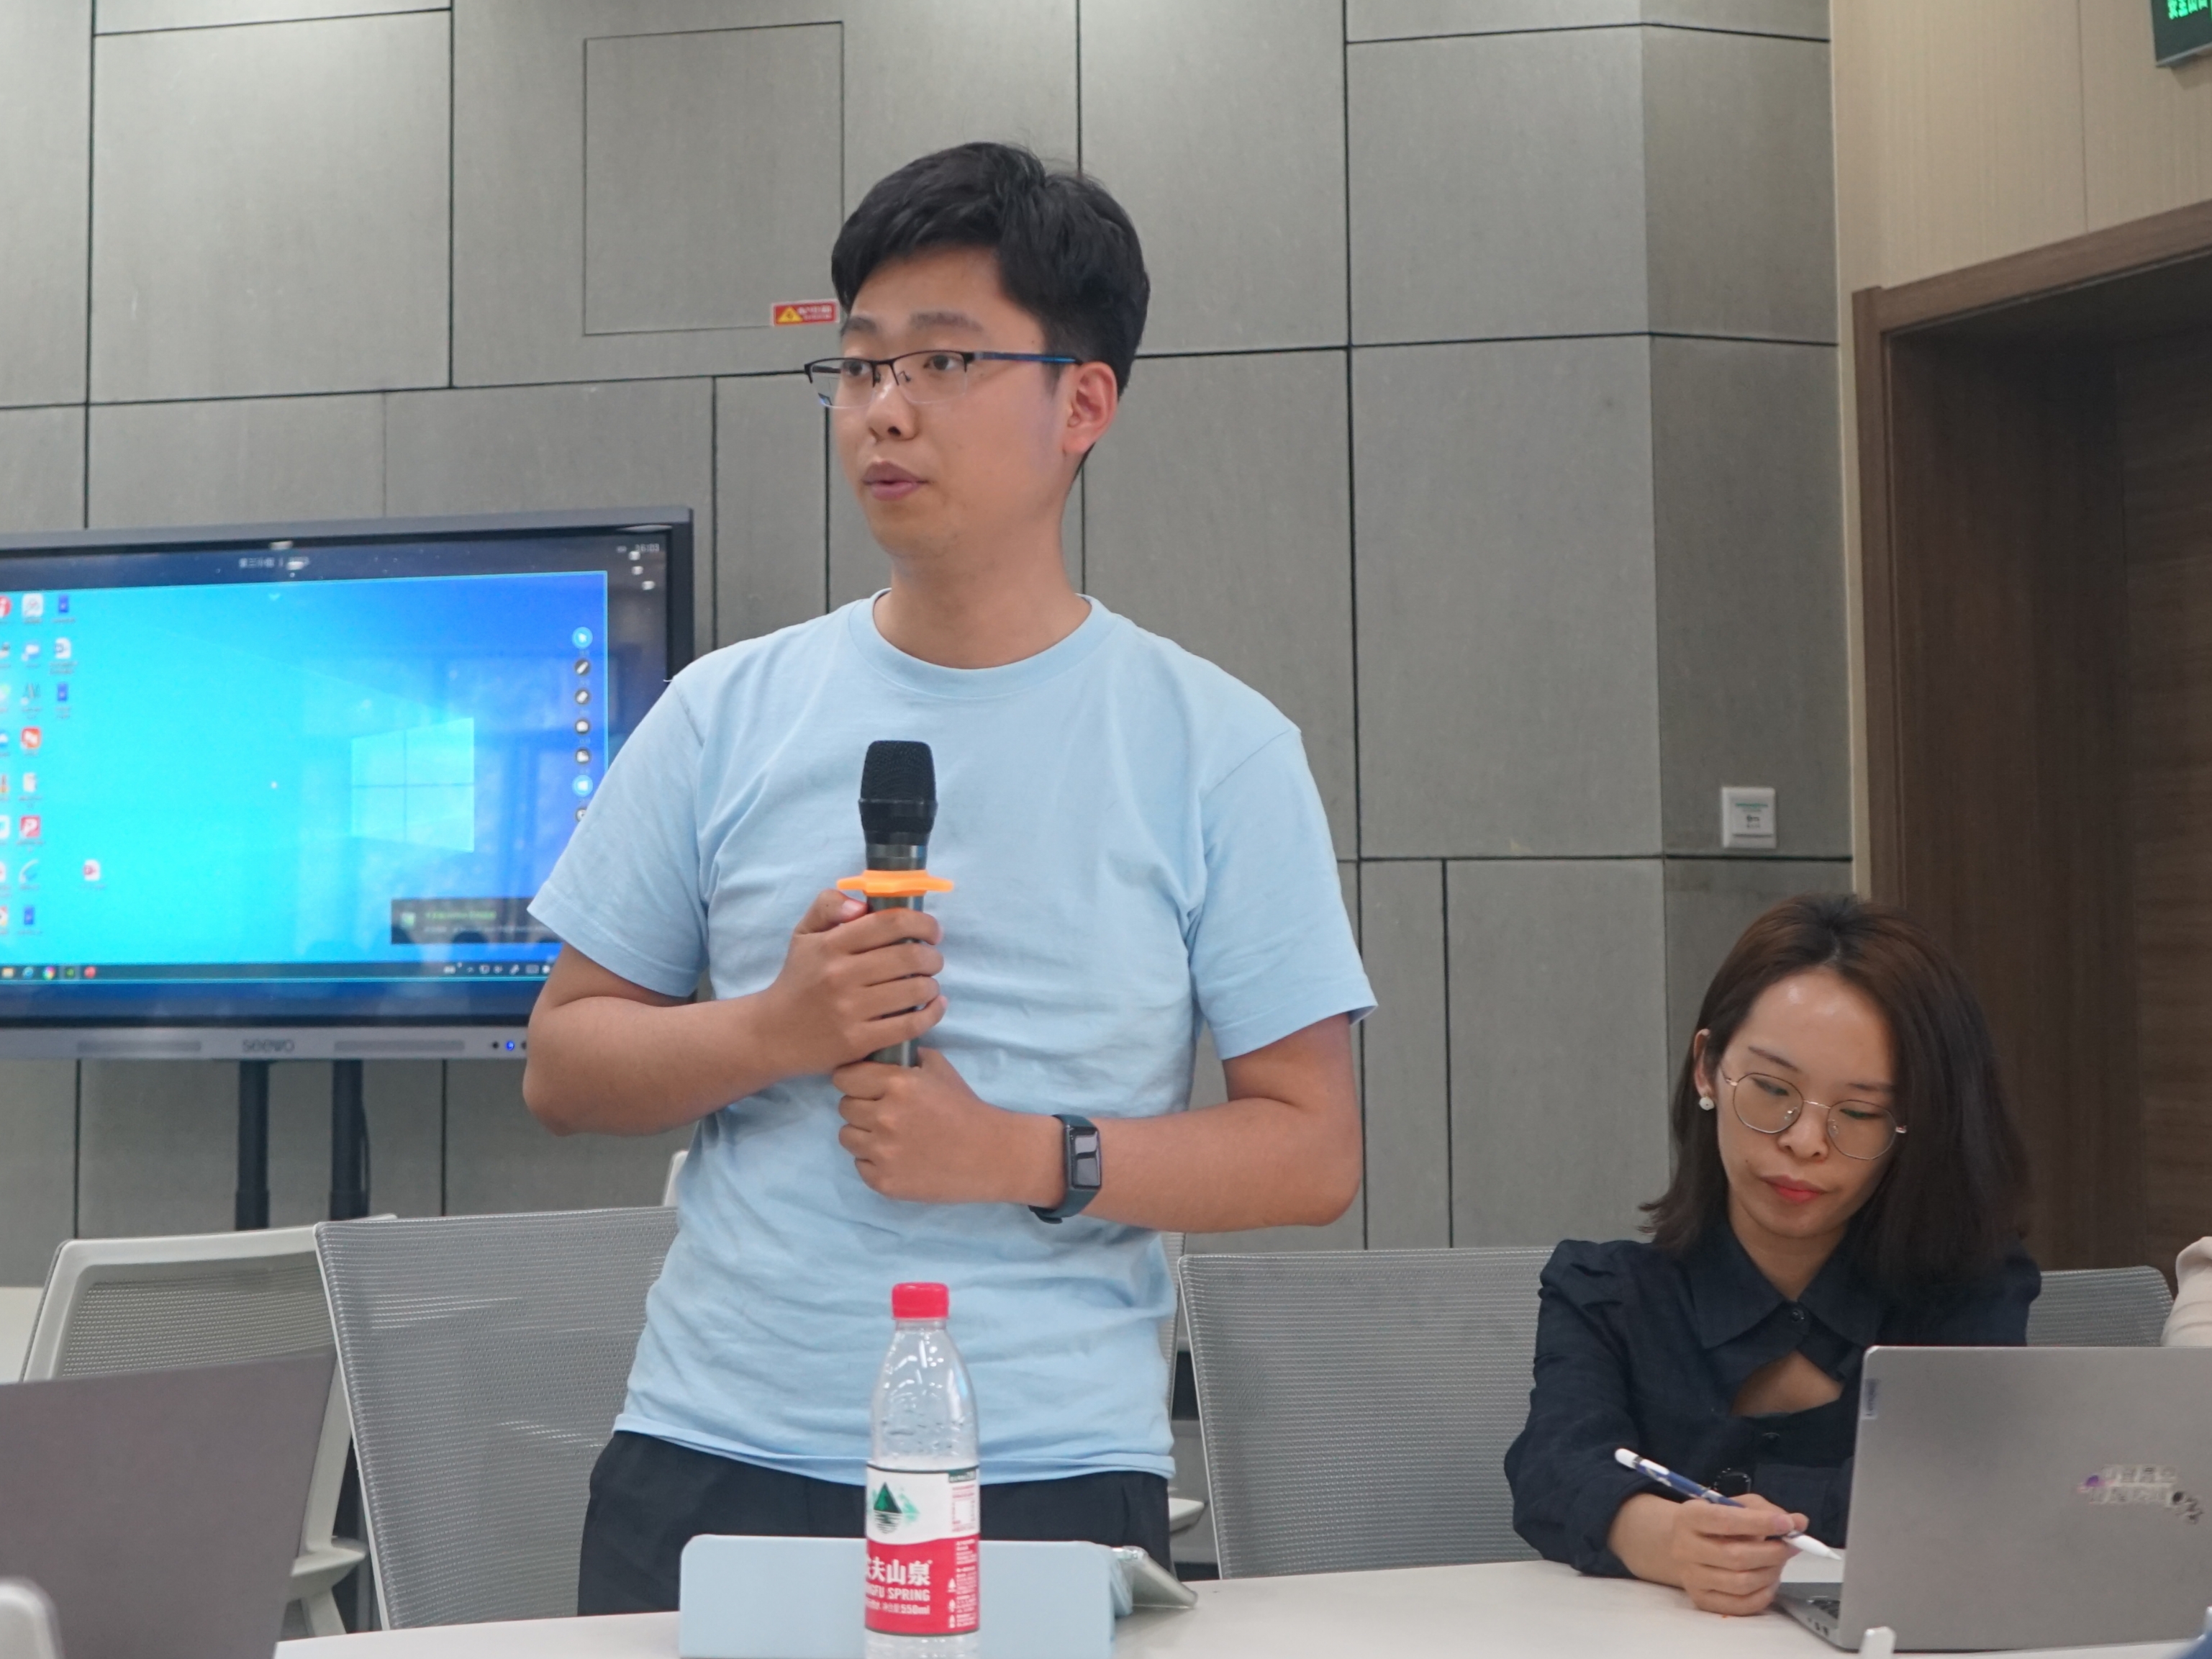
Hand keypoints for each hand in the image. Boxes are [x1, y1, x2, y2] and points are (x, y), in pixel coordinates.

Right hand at [753, 890, 944, 1078]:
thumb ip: (828, 905)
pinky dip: (931, 1014)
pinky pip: (909, 1025)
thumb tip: (862, 904)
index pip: (889, 923)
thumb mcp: (804, 934)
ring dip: (932, 985)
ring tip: (929, 984)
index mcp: (830, 945)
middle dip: (932, 956)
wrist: (772, 1034)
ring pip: (914, 990)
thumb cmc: (798, 980)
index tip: (931, 931)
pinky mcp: (857, 1041)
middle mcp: (840, 975)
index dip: (922, 923)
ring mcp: (849, 1011)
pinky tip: (935, 1007)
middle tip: (933, 960)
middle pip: (908, 957)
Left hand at [833, 1049, 1058, 1206]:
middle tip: (884, 1113)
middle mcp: (884, 1117)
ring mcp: (883, 1152)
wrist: (989, 1154)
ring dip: (864, 1135)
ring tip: (889, 1136)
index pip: (845, 1077)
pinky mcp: (885, 1181)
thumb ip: (906, 1058)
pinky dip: (874, 1162)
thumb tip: (880, 1053)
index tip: (864, 1086)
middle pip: (844, 1107)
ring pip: (846, 1137)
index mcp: (897, 1085)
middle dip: (861, 1107)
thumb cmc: (965, 1108)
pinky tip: (898, 1157)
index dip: (854, 1080)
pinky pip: (860, 1165)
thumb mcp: (940, 1069)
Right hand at [1662, 1493, 1806, 1615]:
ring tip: (1779, 1562)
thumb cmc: (1714, 1523)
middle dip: (1772, 1552)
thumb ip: (1765, 1511)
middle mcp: (1685, 1548)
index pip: (1725, 1521)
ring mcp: (1691, 1577)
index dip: (1760, 1523)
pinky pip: (1741, 1605)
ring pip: (1741, 1583)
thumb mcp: (1734, 1506)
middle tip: (1791, 1546)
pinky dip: (1765, 1594)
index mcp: (1690, 1517)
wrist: (1682, 1545)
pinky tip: (1770, 1580)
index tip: (1788, 1524)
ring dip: (1771, 1572)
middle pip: (1735, 1556)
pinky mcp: (1701, 1600)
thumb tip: (1799, 1522)